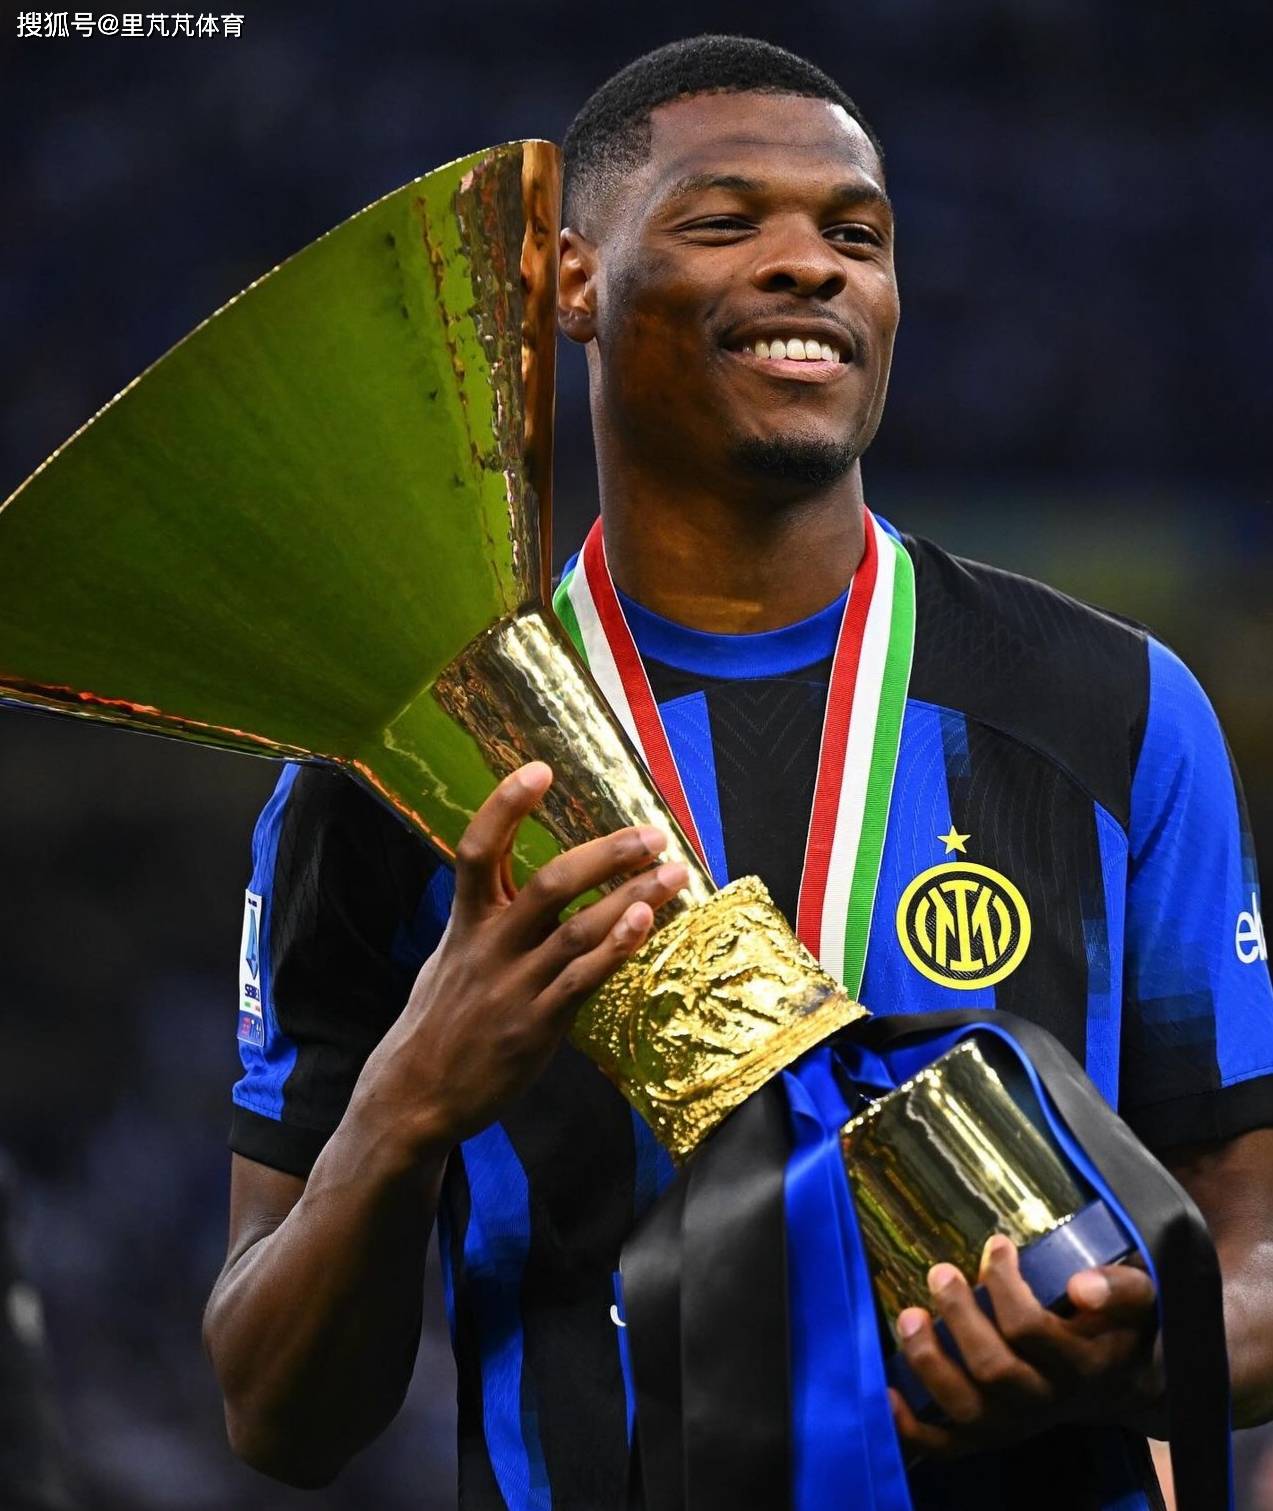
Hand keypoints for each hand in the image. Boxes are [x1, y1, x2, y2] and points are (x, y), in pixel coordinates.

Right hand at [352, 761, 687, 1155]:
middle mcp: (489, 946)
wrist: (415, 1097)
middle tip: (651, 834)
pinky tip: (648, 923)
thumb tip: (511, 878)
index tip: (540, 770)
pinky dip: (617, 948)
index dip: (506, 806)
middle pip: (551, 883)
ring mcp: (514, 986)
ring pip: (578, 929)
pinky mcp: (535, 1026)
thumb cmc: (439, 1021)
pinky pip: (583, 980)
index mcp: (466, 922)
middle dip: (606, 854)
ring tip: (672, 873)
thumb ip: (483, 917)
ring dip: (632, 897)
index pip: (477, 850)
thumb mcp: (449, 956)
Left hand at [888, 1235, 1161, 1460]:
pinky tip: (887, 1391)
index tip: (995, 1245)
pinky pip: (948, 1446)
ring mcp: (1018, 1423)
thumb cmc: (1119, 1323)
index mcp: (1083, 1366)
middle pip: (994, 1369)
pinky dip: (912, 1428)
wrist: (1122, 1380)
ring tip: (908, 1315)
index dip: (1004, 1284)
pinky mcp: (993, 1436)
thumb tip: (1081, 1285)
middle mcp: (1048, 1401)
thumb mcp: (1139, 1296)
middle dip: (959, 1316)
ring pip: (967, 1409)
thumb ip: (1119, 1287)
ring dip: (929, 1362)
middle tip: (940, 1272)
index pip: (1031, 1330)